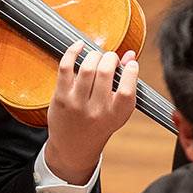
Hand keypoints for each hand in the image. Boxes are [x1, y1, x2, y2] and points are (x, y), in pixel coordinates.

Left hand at [43, 41, 139, 184]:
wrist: (74, 146)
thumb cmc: (99, 124)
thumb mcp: (118, 110)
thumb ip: (126, 83)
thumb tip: (130, 55)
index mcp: (115, 115)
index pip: (127, 89)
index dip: (131, 71)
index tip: (130, 64)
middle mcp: (96, 110)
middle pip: (105, 72)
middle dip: (110, 58)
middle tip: (110, 59)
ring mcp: (76, 104)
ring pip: (87, 68)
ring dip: (94, 55)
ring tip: (97, 57)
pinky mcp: (61, 97)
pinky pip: (65, 68)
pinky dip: (73, 52)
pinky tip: (79, 46)